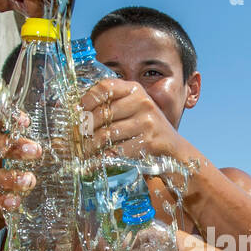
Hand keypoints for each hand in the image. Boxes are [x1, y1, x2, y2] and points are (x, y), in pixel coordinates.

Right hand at [0, 108, 40, 217]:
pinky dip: (1, 200)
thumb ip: (44, 140)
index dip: (6, 116)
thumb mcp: (28, 151)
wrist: (0, 199)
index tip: (26, 122)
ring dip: (9, 177)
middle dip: (12, 146)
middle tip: (36, 151)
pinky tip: (15, 201)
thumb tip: (71, 129)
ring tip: (30, 180)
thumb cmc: (17, 166)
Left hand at [79, 78, 197, 162]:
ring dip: (91, 146)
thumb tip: (77, 113)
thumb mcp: (133, 109)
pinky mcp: (148, 142)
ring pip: (107, 134)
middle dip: (85, 128)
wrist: (173, 149)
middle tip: (77, 138)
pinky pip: (116, 151)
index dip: (87, 99)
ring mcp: (147, 122)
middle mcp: (142, 102)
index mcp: (135, 90)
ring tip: (83, 152)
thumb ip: (111, 105)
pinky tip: (92, 163)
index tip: (78, 111)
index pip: (105, 87)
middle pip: (103, 113)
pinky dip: (100, 160)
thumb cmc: (145, 129)